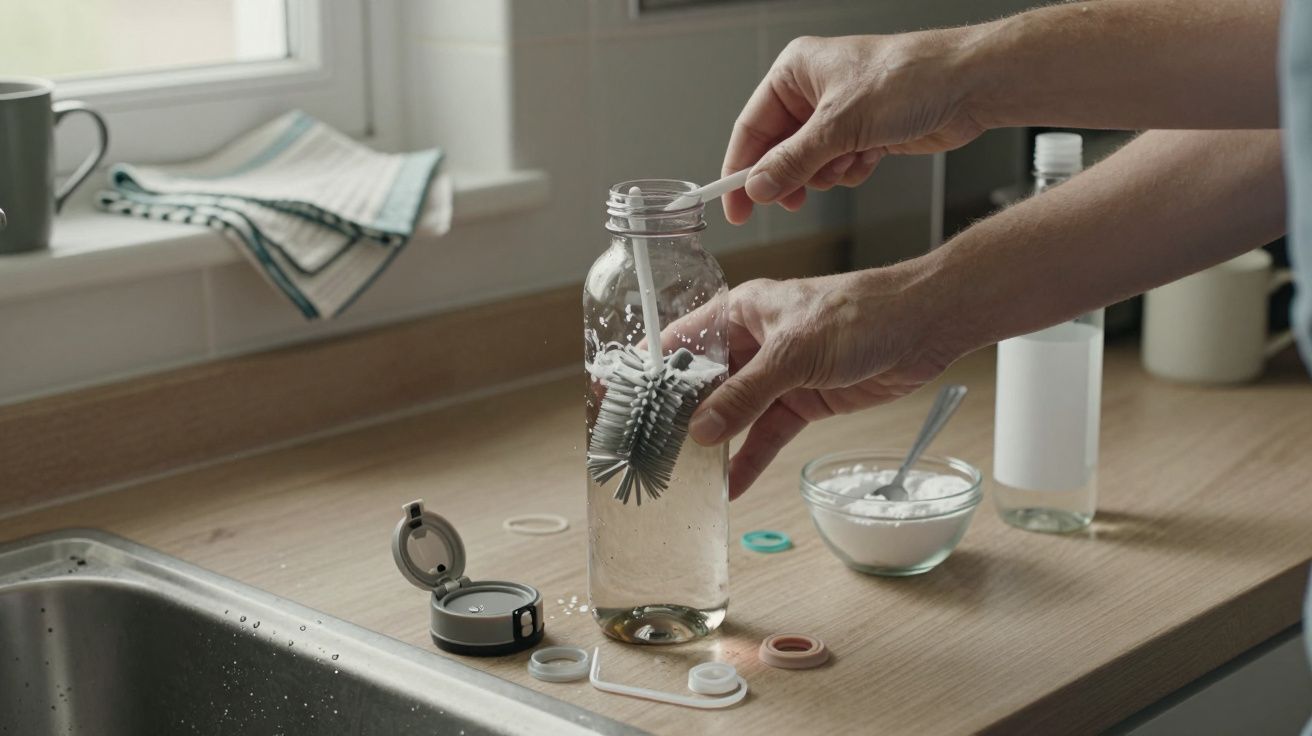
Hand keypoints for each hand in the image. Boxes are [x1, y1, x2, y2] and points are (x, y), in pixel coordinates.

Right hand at [669, 266, 959, 498]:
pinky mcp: (803, 401)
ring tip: (685, 476)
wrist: (924, 326)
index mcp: (740, 312)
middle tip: (651, 452)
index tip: (623, 402)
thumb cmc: (860, 314)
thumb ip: (746, 394)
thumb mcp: (794, 352)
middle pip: (704, 384)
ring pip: (734, 414)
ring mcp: (778, 374)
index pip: (682, 343)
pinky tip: (732, 485)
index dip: (651, 372)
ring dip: (715, 443)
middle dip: (680, 417)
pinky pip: (768, 434)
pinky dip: (751, 458)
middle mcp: (752, 342)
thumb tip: (702, 430)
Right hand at [723, 31, 985, 224]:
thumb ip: (793, 161)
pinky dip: (850, 171)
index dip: (739, 169)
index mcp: (795, 72)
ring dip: (826, 173)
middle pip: (778, 150)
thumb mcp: (840, 125)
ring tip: (849, 160)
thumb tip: (758, 187)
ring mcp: (839, 114)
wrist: (968, 85)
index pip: (751, 127)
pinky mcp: (863, 133)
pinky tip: (870, 157)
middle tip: (789, 202)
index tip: (733, 205)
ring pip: (809, 164)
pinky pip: (838, 168)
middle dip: (789, 176)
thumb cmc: (909, 78)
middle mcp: (813, 91)